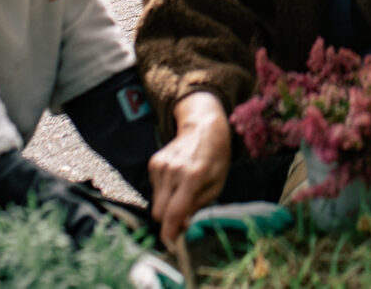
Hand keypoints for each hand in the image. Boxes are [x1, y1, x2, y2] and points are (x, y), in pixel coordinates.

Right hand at [149, 93, 230, 244]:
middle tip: (182, 218)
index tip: (170, 244)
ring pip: (156, 202)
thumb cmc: (215, 157)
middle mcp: (173, 170)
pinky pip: (154, 189)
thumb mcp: (217, 184)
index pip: (174, 212)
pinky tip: (177, 179)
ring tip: (184, 190)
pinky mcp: (153, 162)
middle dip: (168, 221)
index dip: (170, 232)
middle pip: (159, 212)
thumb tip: (182, 226)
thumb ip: (198, 206)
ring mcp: (160, 165)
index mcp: (193, 176)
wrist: (203, 126)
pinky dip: (164, 191)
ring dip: (167, 204)